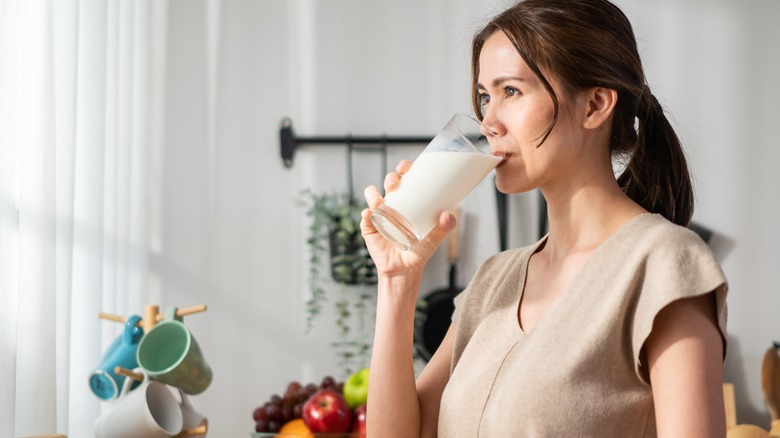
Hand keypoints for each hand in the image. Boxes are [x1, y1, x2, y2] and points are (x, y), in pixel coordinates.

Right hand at [360, 160, 456, 277]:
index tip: (405, 167)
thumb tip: (448, 215)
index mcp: (408, 199)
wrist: (404, 269)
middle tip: (395, 185)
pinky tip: (370, 214)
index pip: (405, 177)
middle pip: (388, 182)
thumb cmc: (420, 249)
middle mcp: (392, 203)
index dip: (403, 168)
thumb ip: (444, 228)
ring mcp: (379, 213)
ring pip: (372, 195)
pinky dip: (366, 214)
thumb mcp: (434, 239)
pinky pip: (365, 217)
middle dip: (390, 178)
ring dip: (374, 195)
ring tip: (379, 203)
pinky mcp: (369, 226)